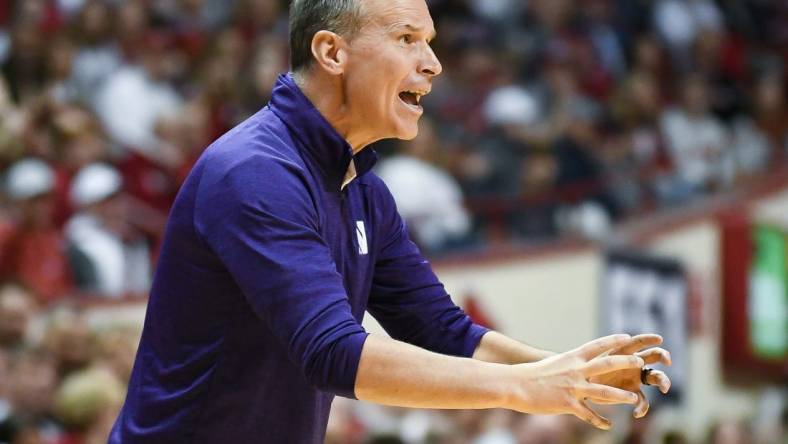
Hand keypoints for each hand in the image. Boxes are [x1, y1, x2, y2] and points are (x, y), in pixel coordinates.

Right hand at [505, 334, 643, 429]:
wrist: (515, 384)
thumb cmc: (531, 374)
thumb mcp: (553, 365)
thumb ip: (569, 366)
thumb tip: (578, 366)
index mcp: (572, 358)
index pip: (597, 346)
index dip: (613, 341)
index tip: (628, 337)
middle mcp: (575, 370)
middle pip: (607, 364)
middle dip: (626, 363)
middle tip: (641, 363)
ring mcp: (573, 387)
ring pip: (604, 391)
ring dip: (622, 396)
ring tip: (634, 399)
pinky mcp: (568, 404)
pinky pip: (589, 414)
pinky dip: (600, 421)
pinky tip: (608, 426)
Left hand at [589, 334, 671, 417]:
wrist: (584, 388)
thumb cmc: (587, 371)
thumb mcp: (594, 365)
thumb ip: (604, 363)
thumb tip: (611, 359)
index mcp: (623, 352)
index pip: (638, 342)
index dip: (649, 339)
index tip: (659, 339)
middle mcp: (633, 363)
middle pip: (654, 356)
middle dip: (663, 356)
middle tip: (667, 361)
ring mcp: (636, 378)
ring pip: (656, 377)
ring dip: (663, 381)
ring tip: (664, 388)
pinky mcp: (633, 393)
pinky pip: (644, 400)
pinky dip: (642, 407)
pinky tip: (637, 413)